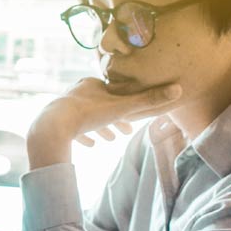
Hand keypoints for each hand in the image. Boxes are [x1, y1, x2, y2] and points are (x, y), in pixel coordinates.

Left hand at [26, 78, 181, 167]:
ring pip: (86, 117)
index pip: (113, 93)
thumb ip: (148, 101)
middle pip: (100, 106)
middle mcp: (76, 93)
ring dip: (100, 128)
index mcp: (91, 85)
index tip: (134, 118)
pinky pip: (70, 129)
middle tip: (124, 132)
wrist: (52, 126)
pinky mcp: (54, 124)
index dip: (126, 105)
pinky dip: (83, 136)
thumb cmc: (87, 114)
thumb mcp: (121, 108)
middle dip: (113, 119)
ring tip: (109, 140)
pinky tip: (91, 145)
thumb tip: (179, 90)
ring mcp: (63, 109)